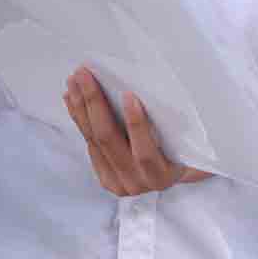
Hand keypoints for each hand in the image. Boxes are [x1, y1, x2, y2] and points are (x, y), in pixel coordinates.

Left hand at [63, 67, 211, 196]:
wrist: (173, 177)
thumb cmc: (183, 151)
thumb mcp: (184, 142)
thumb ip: (167, 125)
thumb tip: (149, 90)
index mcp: (161, 175)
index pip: (145, 151)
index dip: (136, 123)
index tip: (128, 94)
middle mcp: (137, 182)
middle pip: (109, 140)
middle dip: (95, 103)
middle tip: (85, 75)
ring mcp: (118, 183)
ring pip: (93, 141)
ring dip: (81, 107)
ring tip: (75, 81)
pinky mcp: (105, 178)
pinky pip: (88, 144)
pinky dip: (79, 119)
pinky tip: (73, 99)